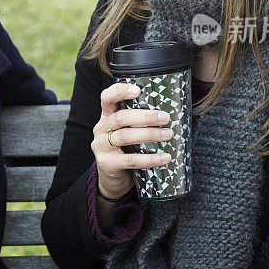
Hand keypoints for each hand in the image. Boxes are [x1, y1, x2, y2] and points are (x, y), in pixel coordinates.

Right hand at [92, 83, 172, 199]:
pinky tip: (164, 158)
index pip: (107, 98)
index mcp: (106, 116)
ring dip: (149, 135)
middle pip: (121, 117)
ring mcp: (101, 146)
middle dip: (145, 117)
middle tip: (165, 118)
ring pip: (125, 137)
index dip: (120, 91)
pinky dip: (149, 159)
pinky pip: (130, 160)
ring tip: (168, 135)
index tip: (138, 90)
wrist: (112, 179)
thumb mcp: (126, 132)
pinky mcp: (107, 163)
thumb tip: (168, 112)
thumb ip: (137, 122)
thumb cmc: (125, 150)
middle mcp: (101, 128)